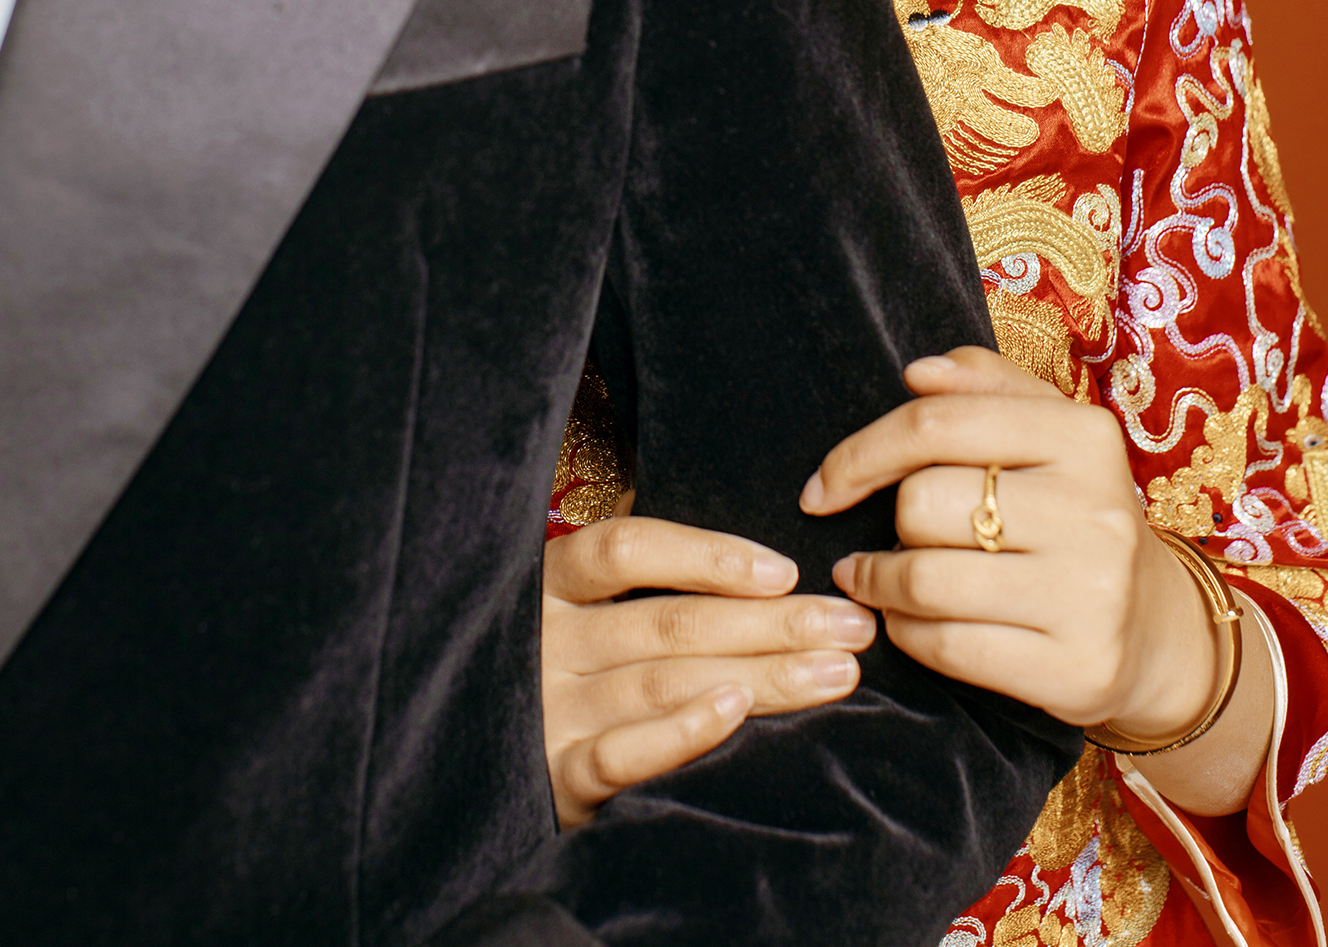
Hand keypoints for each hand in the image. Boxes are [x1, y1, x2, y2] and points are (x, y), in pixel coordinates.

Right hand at [543, 511, 876, 825]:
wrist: (474, 770)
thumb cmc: (554, 674)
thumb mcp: (574, 611)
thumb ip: (635, 582)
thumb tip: (754, 566)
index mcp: (551, 585)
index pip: (626, 549)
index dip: (707, 555)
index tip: (786, 571)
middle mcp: (546, 640)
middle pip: (668, 620)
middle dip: (773, 622)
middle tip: (853, 626)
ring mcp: (548, 709)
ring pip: (664, 681)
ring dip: (761, 675)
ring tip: (835, 673)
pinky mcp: (553, 777)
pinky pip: (619, 755)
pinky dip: (679, 731)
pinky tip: (735, 711)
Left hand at [800, 346, 1227, 747]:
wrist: (1156, 630)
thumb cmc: (1075, 515)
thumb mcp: (1050, 435)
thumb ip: (984, 385)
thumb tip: (919, 373)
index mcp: (1082, 436)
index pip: (934, 425)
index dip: (859, 455)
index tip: (824, 487)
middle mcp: (1093, 509)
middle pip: (922, 504)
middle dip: (890, 526)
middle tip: (894, 540)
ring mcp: (1091, 594)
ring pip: (925, 579)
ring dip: (881, 585)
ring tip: (880, 582)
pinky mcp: (1078, 669)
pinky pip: (950, 648)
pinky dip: (908, 635)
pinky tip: (909, 624)